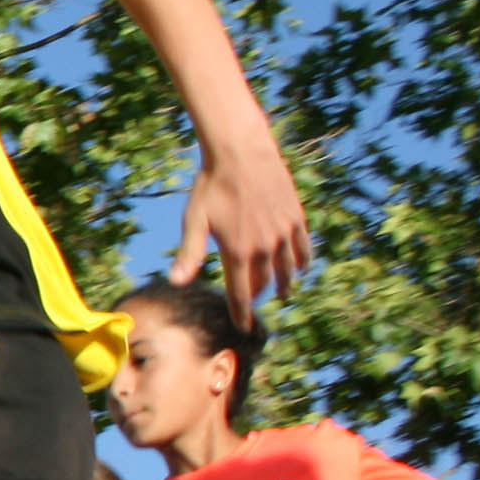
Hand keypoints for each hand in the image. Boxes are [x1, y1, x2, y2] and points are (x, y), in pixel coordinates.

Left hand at [169, 137, 311, 328]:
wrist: (241, 153)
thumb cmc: (212, 185)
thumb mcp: (195, 220)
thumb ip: (190, 253)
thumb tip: (176, 282)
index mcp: (238, 252)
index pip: (241, 294)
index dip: (241, 313)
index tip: (243, 327)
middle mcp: (265, 247)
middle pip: (264, 283)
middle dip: (258, 296)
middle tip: (254, 302)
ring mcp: (283, 233)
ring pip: (287, 269)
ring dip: (284, 283)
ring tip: (282, 291)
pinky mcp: (296, 218)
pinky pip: (302, 248)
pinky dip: (301, 261)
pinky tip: (299, 267)